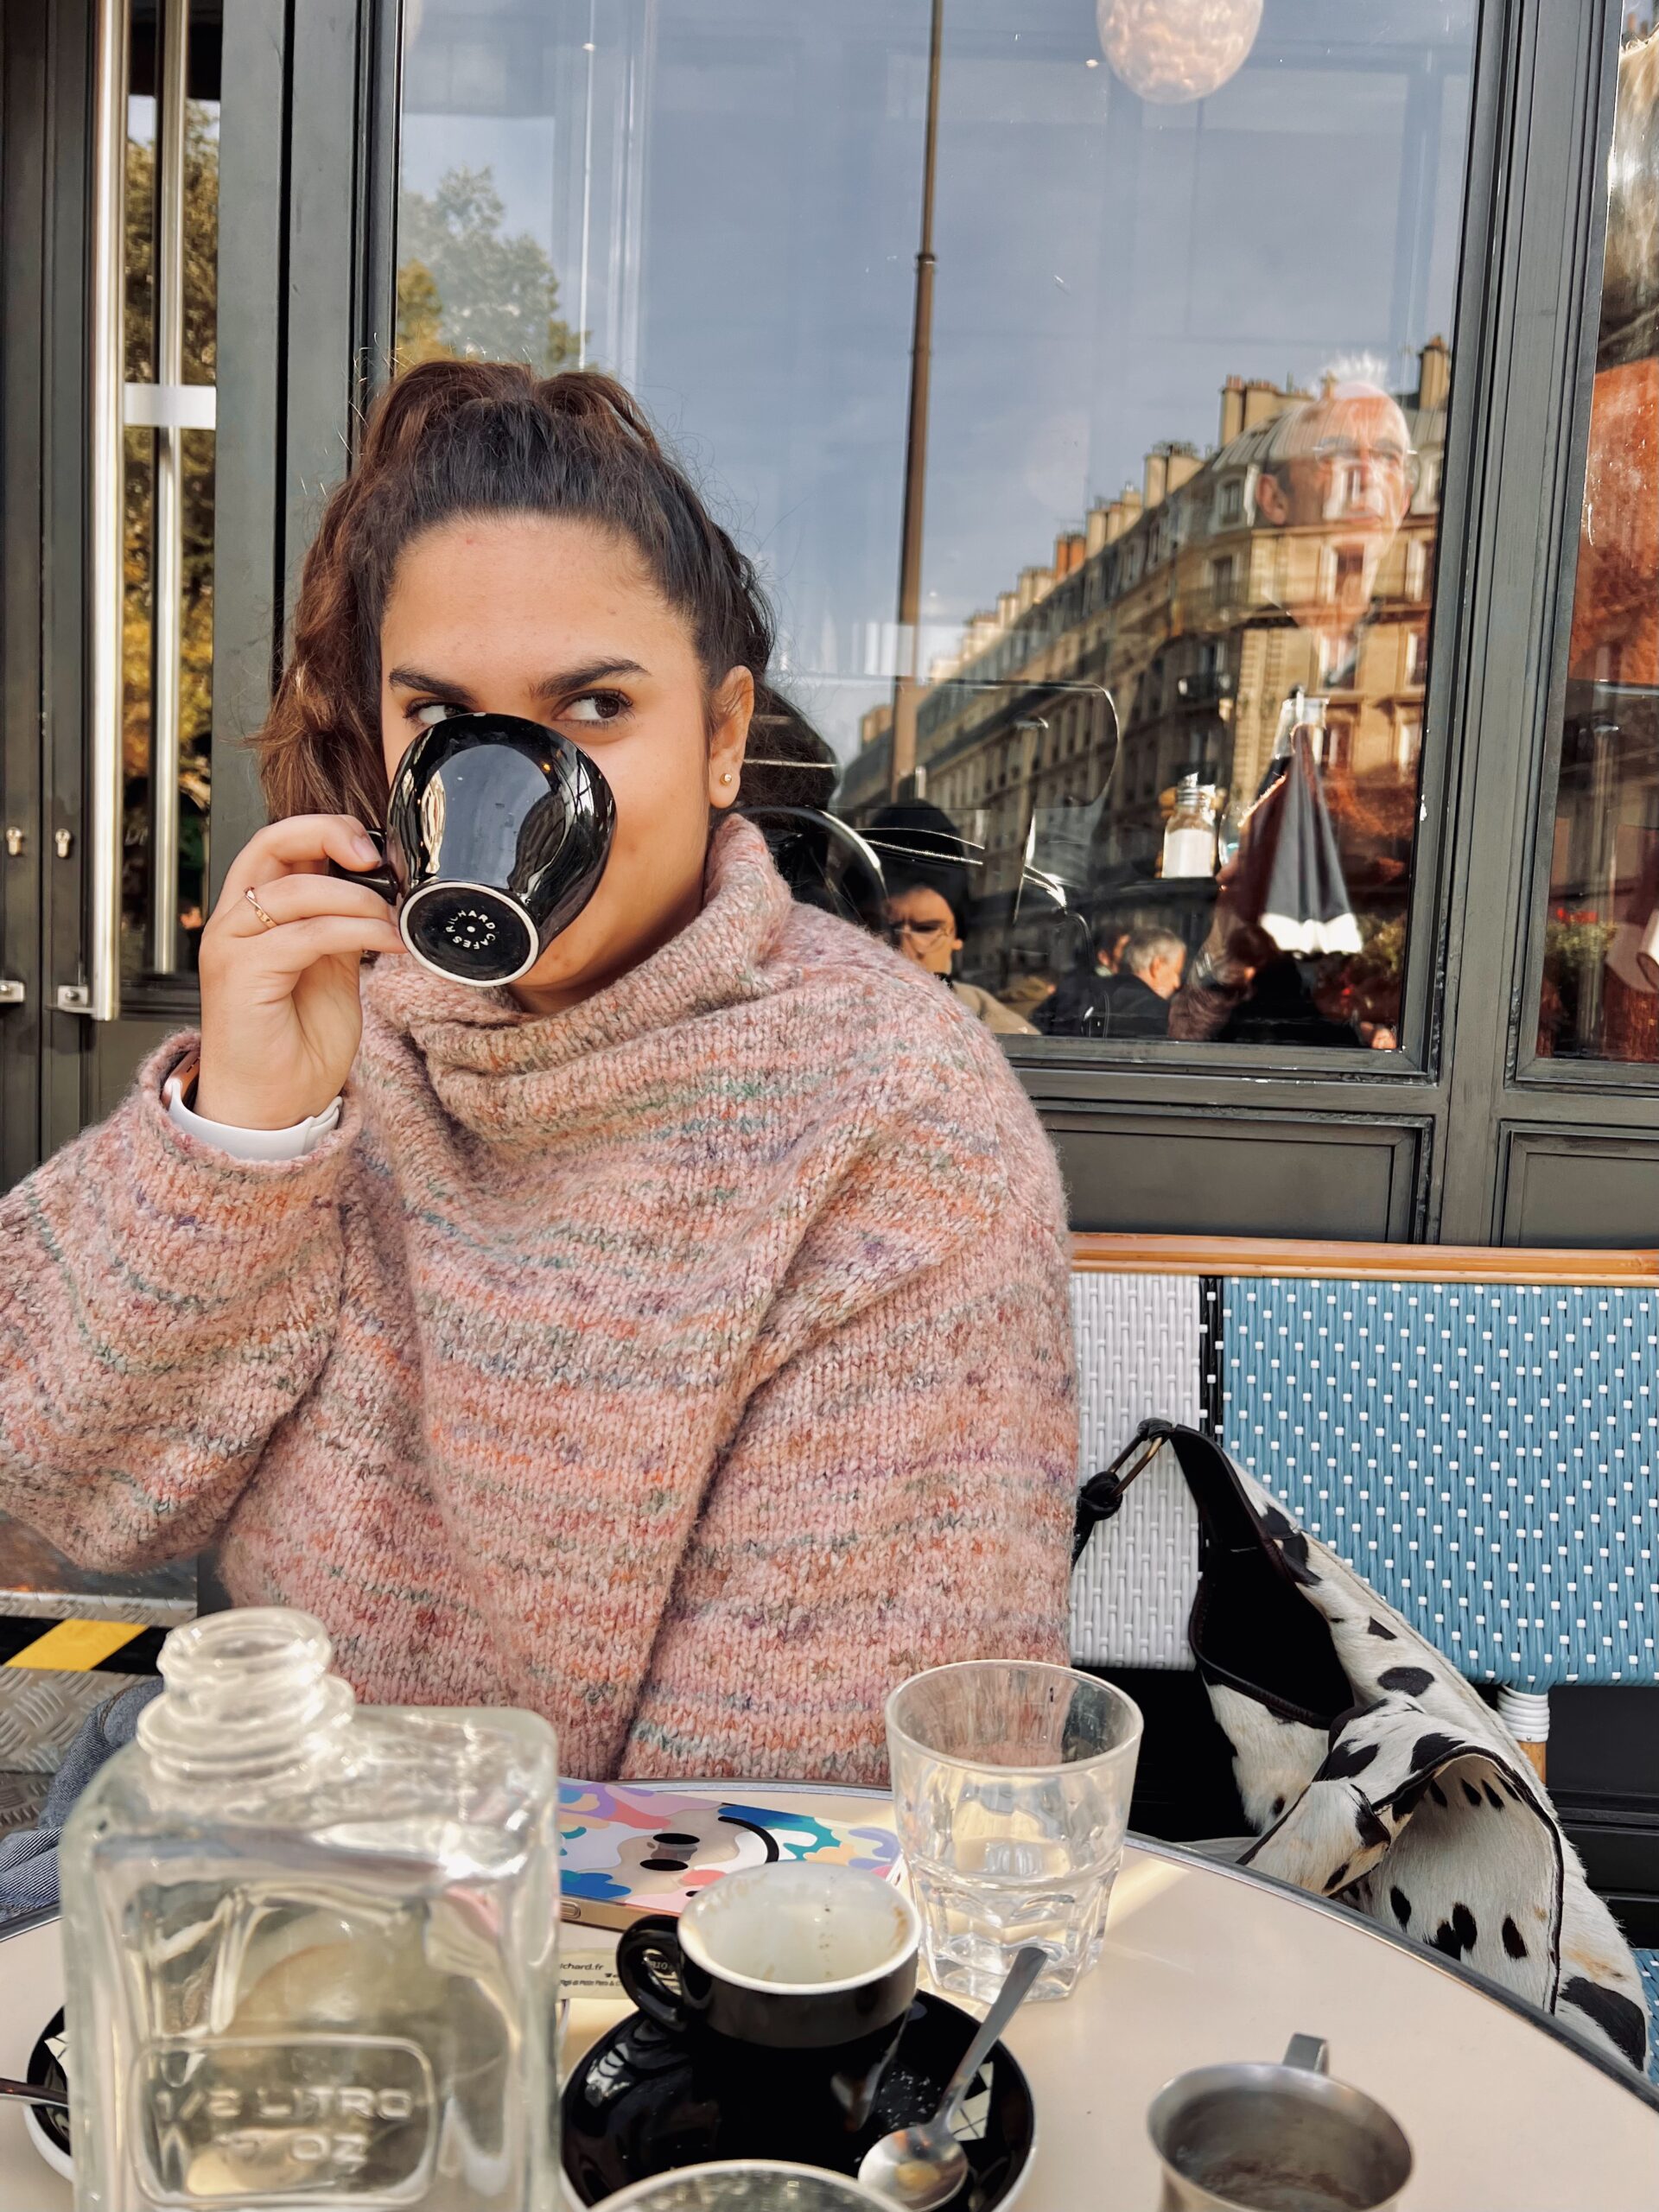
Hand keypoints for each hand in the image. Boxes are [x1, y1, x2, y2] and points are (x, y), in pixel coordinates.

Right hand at [195, 816, 403, 1129]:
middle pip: (271, 842)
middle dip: (330, 835)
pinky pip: (304, 934)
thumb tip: (381, 892)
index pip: (279, 842)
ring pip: (295, 890)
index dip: (326, 830)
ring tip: (393, 924)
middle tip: (377, 858)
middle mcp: (235, 921)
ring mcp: (232, 945)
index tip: (376, 849)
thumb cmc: (297, 1043)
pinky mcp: (241, 974)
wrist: (272, 1106)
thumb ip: (344, 926)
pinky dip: (354, 931)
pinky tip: (386, 943)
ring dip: (358, 900)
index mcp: (254, 914)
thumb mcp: (333, 969)